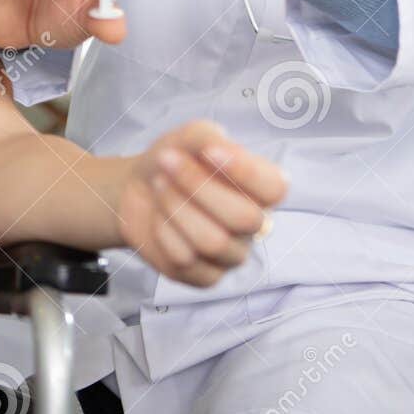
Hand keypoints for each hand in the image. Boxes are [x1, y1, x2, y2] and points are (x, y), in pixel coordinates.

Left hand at [110, 121, 287, 285]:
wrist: (137, 188)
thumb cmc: (175, 160)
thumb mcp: (190, 137)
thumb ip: (209, 137)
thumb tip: (221, 150)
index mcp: (261, 190)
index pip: (276, 188)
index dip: (244, 171)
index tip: (208, 150)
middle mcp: (254, 226)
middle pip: (244, 218)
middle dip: (198, 185)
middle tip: (165, 160)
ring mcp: (231, 255)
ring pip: (213, 242)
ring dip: (177, 207)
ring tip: (159, 184)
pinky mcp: (204, 277)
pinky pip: (186, 261)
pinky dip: (164, 231)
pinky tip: (158, 215)